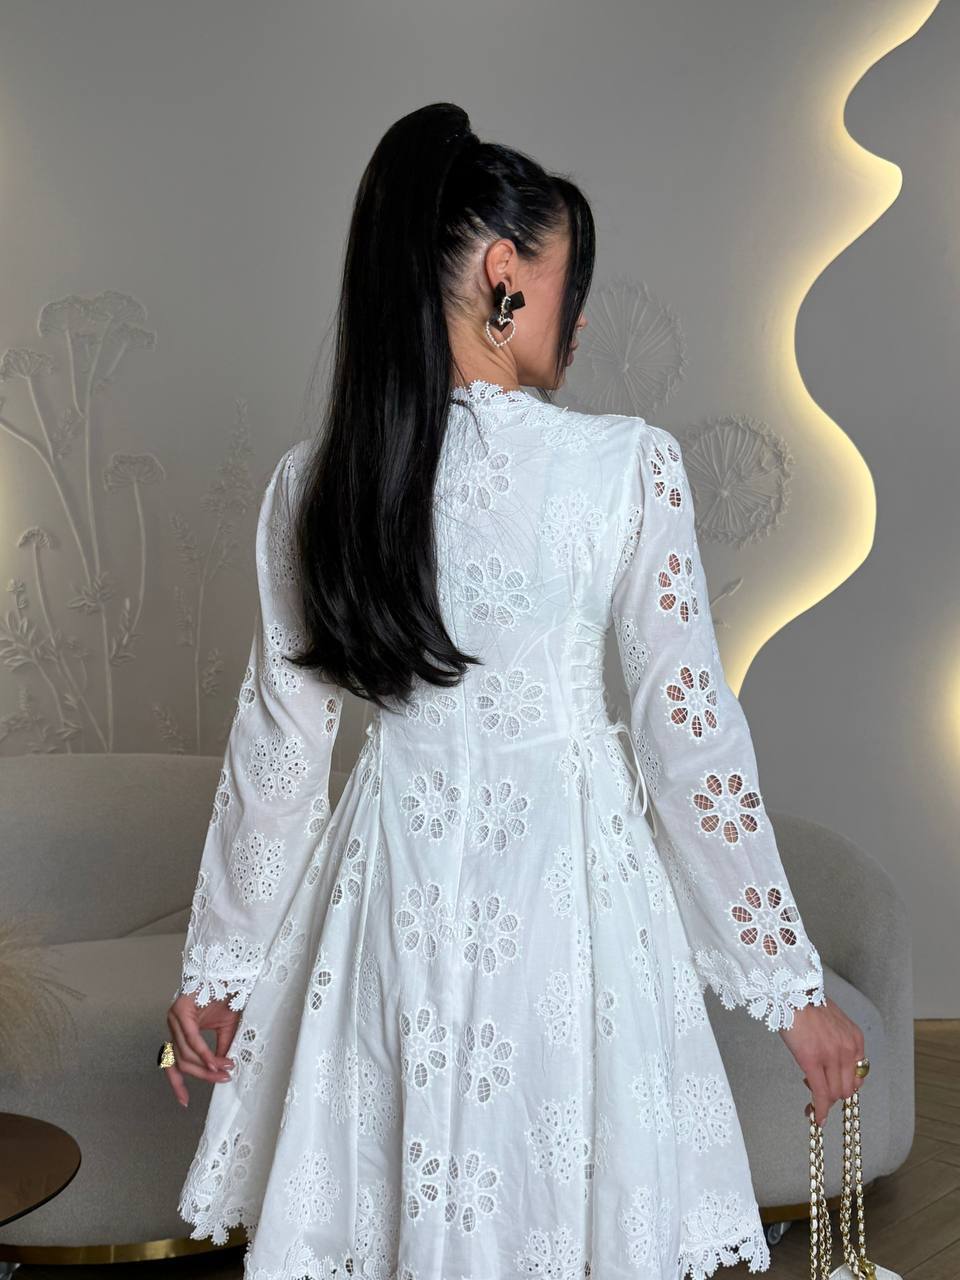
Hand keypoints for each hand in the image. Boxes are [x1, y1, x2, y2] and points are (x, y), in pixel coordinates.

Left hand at [163, 993, 240, 1107]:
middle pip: (181, 1062)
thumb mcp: (225, 1029)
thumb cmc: (227, 996)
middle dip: (203, 1075)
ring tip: (225, 1069)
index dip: (177, 1083)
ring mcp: (174, 1018)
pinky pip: (192, 1040)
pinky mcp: (180, 1011)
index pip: (172, 1062)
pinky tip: (215, 1062)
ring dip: (207, 1066)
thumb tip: (220, 1072)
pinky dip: (204, 1054)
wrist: (231, 972)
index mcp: (180, 1031)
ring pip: (185, 1055)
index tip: (184, 1101)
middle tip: (223, 1078)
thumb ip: (219, 1050)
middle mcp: (173, 1025)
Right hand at [778, 994, 865, 1127]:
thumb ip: (837, 1042)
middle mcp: (849, 1049)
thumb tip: (830, 1063)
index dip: (844, 1086)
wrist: (791, 991)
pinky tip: (815, 1117)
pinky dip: (819, 1109)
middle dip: (833, 1095)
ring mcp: (832, 1056)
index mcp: (855, 1039)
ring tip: (810, 1096)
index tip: (831, 1086)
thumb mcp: (833, 1022)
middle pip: (847, 1089)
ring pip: (834, 1093)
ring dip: (824, 1101)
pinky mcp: (813, 1060)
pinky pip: (820, 1093)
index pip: (857, 1076)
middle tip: (815, 1088)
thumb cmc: (806, 1003)